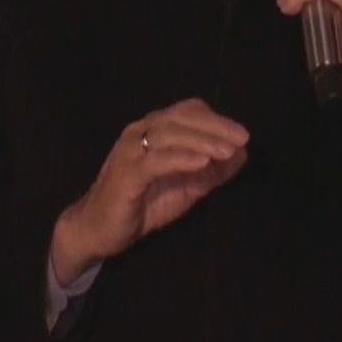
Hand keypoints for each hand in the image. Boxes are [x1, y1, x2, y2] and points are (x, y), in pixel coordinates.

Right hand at [49, 98, 248, 283]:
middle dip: (215, 126)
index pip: (188, 112)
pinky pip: (155, 161)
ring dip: (202, 141)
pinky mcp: (125, 173)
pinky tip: (202, 163)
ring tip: (227, 150)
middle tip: (242, 138)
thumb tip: (242, 155)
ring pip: (169, 135)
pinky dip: (180, 158)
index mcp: (155, 130)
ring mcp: (130, 150)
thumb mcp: (186, 187)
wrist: (99, 230)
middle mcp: (140, 132)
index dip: (216, 119)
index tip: (242, 135)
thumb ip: (212, 171)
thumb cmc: (143, 205)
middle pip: (181, 118)